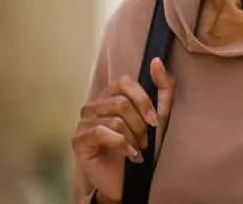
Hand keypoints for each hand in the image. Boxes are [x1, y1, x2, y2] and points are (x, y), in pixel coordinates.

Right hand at [72, 58, 175, 201]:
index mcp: (111, 96)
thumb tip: (157, 61)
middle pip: (120, 102)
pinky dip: (122, 145)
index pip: (124, 82)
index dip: (142, 100)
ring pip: (114, 119)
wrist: (132, 181)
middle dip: (139, 123)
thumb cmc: (143, 147)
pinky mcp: (79, 140)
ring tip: (138, 148)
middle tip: (146, 139)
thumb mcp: (160, 116)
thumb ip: (163, 88)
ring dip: (133, 136)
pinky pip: (101, 132)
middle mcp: (94, 106)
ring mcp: (84, 122)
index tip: (154, 120)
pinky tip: (130, 155)